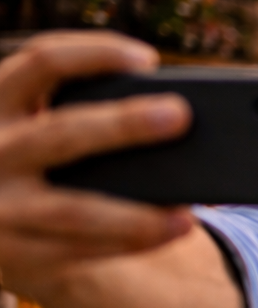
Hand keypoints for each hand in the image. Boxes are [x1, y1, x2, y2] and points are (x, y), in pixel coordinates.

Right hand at [0, 32, 192, 296]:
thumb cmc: (41, 162)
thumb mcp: (38, 127)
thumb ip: (77, 114)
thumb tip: (170, 116)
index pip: (40, 61)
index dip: (95, 53)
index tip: (149, 59)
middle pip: (61, 133)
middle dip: (123, 124)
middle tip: (180, 115)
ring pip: (74, 210)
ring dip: (137, 213)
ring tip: (190, 211)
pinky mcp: (16, 255)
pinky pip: (82, 250)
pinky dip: (133, 240)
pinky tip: (175, 229)